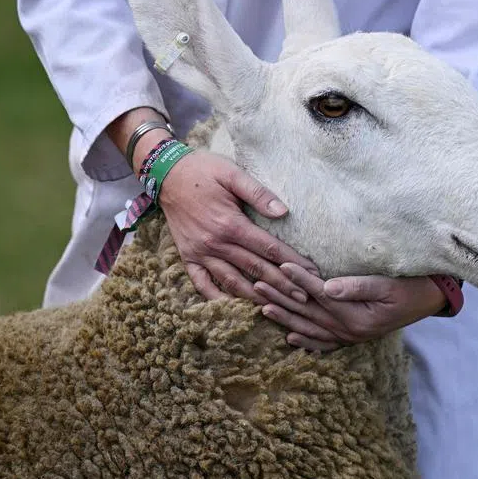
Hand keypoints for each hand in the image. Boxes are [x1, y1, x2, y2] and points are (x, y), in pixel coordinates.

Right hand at [159, 151, 318, 302]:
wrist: (167, 174)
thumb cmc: (203, 170)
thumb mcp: (232, 173)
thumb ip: (258, 193)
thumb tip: (284, 212)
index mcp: (230, 224)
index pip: (269, 248)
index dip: (292, 262)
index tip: (311, 273)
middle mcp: (216, 243)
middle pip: (256, 270)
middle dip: (282, 286)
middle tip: (304, 298)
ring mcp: (200, 253)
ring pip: (232, 282)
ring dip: (257, 297)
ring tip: (278, 308)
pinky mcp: (187, 257)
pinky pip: (202, 284)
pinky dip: (217, 299)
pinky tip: (234, 307)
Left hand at [254, 264, 447, 351]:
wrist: (431, 300)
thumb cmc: (411, 287)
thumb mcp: (387, 284)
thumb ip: (356, 286)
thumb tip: (326, 287)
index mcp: (356, 317)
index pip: (320, 294)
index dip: (299, 279)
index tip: (281, 266)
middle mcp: (349, 331)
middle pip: (308, 313)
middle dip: (282, 298)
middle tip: (257, 285)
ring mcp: (351, 337)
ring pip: (311, 328)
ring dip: (286, 318)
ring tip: (263, 307)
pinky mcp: (355, 336)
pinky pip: (325, 343)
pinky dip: (307, 341)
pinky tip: (291, 338)